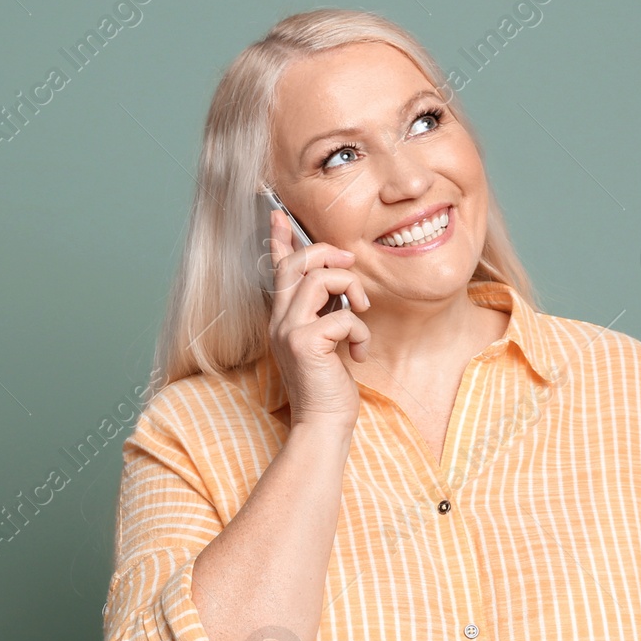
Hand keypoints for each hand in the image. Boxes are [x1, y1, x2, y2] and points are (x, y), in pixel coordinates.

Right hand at [266, 208, 371, 429]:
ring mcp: (288, 331)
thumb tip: (339, 286)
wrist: (324, 424)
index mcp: (283, 318)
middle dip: (326, 253)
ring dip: (350, 288)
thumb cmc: (329, 387)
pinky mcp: (304, 344)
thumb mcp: (326, 341)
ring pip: (318, 280)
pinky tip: (359, 354)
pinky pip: (342, 316)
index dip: (278, 240)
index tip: (277, 215)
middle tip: (349, 263)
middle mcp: (279, 321)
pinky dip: (360, 331)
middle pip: (296, 263)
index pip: (277, 270)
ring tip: (363, 311)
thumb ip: (325, 312)